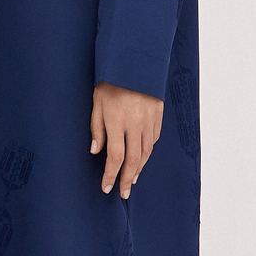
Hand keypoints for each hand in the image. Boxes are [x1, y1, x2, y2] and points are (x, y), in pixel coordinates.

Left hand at [90, 81, 163, 198]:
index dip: (111, 175)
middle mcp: (135, 123)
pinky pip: (153, 139)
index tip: (106, 187)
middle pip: (134, 160)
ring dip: (139, 168)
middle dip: (127, 179)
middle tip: (123, 193)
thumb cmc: (111, 81)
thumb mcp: (97, 102)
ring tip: (132, 180)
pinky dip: (147, 152)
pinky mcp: (158, 115)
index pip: (115, 157)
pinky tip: (141, 158)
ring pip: (146, 152)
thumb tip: (96, 151)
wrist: (135, 61)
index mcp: (117, 120)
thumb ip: (96, 127)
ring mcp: (149, 120)